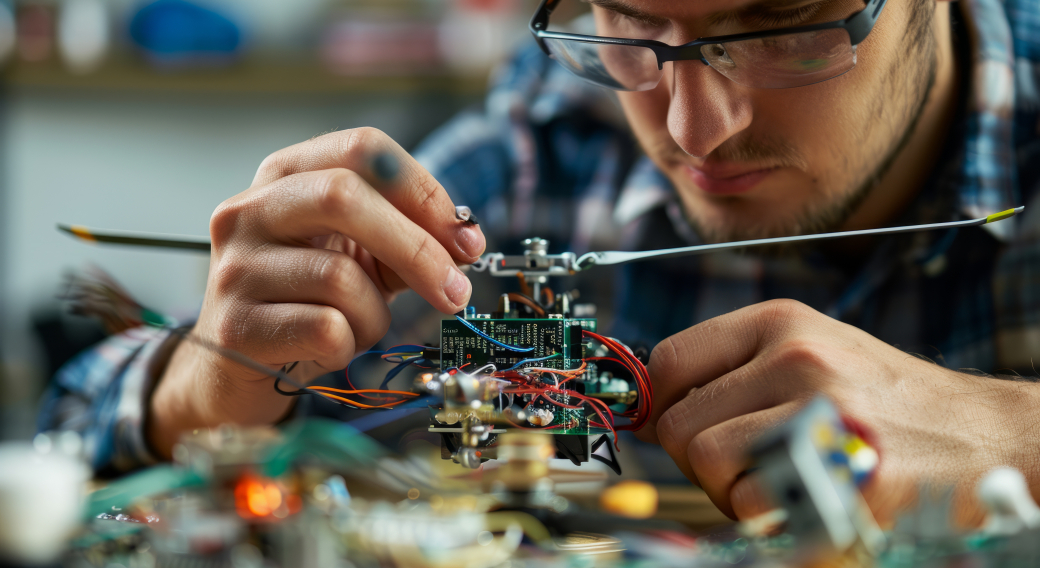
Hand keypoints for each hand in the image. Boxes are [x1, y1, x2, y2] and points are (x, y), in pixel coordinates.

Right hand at [148, 128, 484, 456]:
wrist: (240, 366)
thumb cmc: (306, 300)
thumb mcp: (358, 255)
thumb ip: (408, 238)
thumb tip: (465, 241)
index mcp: (285, 176)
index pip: (362, 149)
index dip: (423, 190)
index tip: (464, 236)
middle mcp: (249, 210)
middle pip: (345, 196)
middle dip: (417, 247)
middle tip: (456, 289)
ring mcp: (235, 267)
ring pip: (340, 277)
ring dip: (375, 313)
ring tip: (360, 325)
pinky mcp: (234, 326)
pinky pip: (326, 329)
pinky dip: (349, 344)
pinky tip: (331, 348)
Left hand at [639, 299, 1039, 526]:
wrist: (988, 438)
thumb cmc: (884, 401)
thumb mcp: (809, 354)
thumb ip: (730, 372)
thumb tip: (645, 409)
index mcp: (781, 323)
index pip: (668, 362)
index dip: (664, 406)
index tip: (686, 426)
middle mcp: (798, 358)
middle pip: (679, 425)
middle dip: (700, 459)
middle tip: (749, 465)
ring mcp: (824, 414)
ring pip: (707, 465)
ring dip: (732, 490)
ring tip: (784, 479)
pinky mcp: (846, 476)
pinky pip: (754, 505)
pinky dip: (767, 516)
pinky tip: (809, 500)